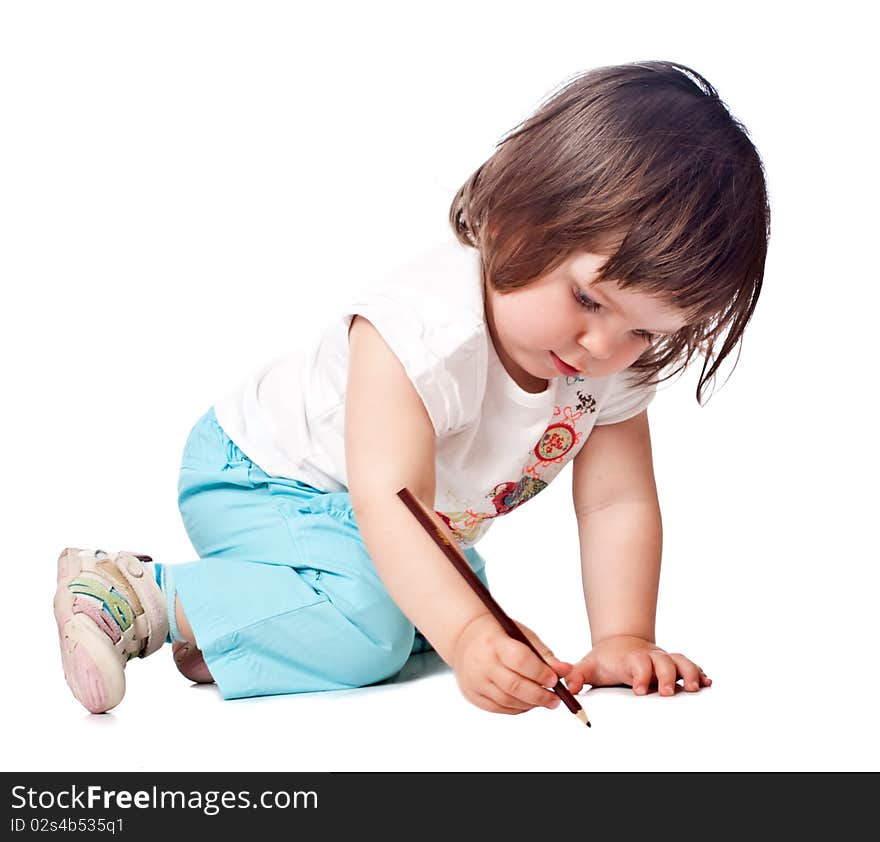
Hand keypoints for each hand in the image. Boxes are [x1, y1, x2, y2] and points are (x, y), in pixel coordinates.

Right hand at [451, 613, 572, 714]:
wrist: (464, 638)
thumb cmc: (499, 634)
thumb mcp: (521, 634)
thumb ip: (543, 654)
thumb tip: (566, 671)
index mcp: (494, 642)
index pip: (520, 661)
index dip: (540, 673)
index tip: (555, 680)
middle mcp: (481, 663)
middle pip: (514, 685)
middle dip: (540, 695)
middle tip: (556, 700)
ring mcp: (474, 681)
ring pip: (508, 700)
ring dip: (530, 703)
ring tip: (545, 700)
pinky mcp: (472, 694)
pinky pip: (499, 708)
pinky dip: (517, 708)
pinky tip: (528, 702)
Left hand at [564, 635, 711, 695]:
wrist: (620, 644)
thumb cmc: (605, 660)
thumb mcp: (588, 666)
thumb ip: (578, 675)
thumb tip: (569, 686)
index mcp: (631, 659)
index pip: (638, 664)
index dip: (640, 675)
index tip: (640, 690)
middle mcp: (650, 657)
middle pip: (664, 662)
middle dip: (668, 676)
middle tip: (668, 693)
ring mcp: (664, 660)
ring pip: (681, 661)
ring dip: (689, 673)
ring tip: (695, 688)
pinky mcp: (674, 665)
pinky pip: (690, 666)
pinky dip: (700, 672)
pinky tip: (707, 682)